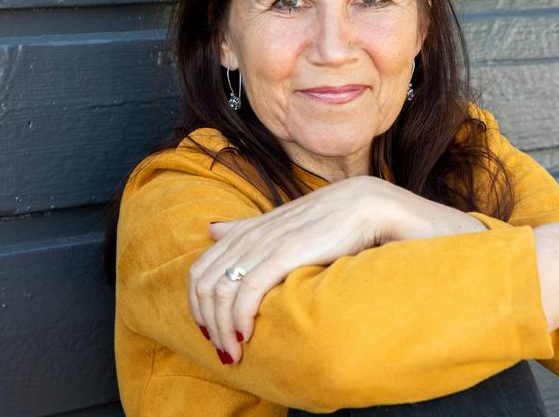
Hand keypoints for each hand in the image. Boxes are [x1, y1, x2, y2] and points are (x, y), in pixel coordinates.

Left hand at [187, 176, 388, 364]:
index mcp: (242, 231)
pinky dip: (240, 317)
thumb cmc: (324, 219)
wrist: (362, 206)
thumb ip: (243, 228)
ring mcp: (263, 245)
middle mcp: (246, 237)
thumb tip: (212, 230)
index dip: (197, 307)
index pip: (198, 273)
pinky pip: (247, 291)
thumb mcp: (276, 223)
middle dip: (207, 324)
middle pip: (204, 287)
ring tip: (234, 352)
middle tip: (224, 350)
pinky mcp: (282, 255)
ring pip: (221, 293)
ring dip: (222, 329)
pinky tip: (248, 335)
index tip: (211, 332)